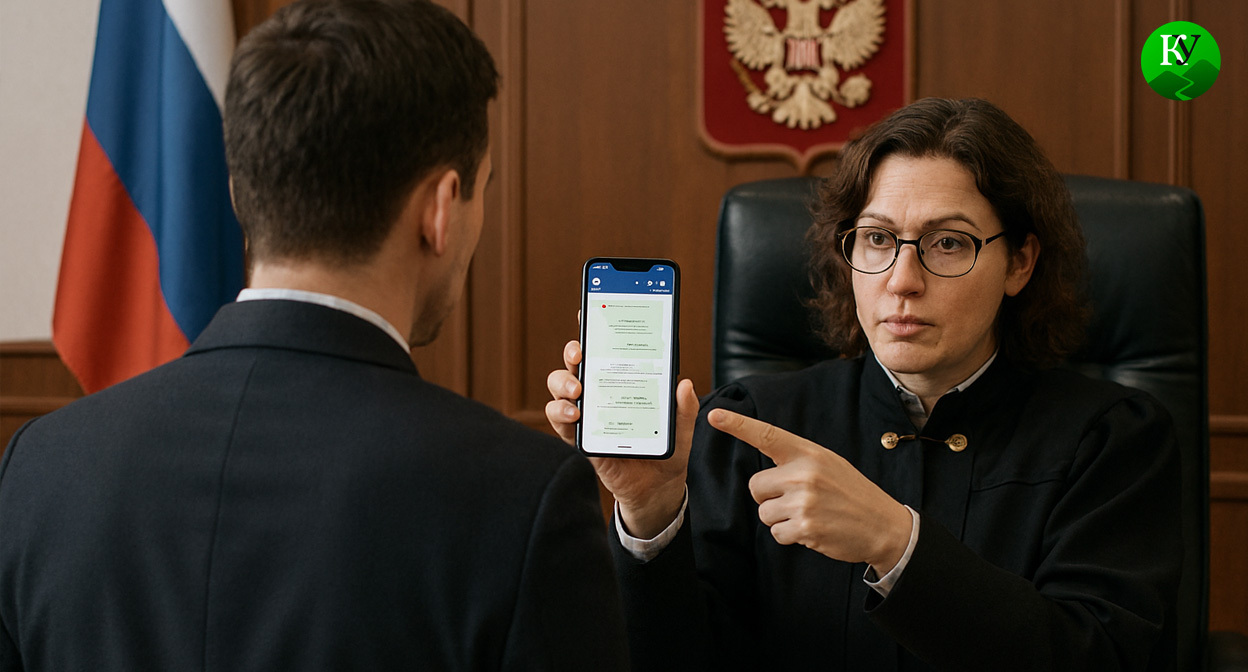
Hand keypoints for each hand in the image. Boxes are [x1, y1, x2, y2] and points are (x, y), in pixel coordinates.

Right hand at [545, 340, 697, 537]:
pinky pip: (562, 423)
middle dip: (572, 353)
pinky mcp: (582, 438)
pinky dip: (562, 416)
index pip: (605, 350)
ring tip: (578, 392)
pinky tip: (576, 416)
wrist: (658, 486)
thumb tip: (685, 384)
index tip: (587, 314)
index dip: (592, 330)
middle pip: (575, 364)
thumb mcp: (682, 427)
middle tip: (580, 355)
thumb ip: (684, 407)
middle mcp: (601, 392)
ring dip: (562, 384)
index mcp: (622, 380)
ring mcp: (589, 414)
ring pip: (560, 389)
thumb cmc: (667, 448)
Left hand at [707, 409, 911, 572]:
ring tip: (809, 514)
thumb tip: (765, 472)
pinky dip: (790, 536)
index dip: (738, 425)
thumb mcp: (827, 464)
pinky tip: (812, 530)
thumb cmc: (850, 493)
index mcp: (808, 453)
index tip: (713, 415)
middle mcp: (804, 473)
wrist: (883, 525)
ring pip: (764, 512)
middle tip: (797, 499)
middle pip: (755, 487)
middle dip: (768, 497)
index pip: (767, 435)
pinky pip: (776, 533)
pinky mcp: (805, 528)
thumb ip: (796, 461)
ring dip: (781, 518)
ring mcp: (804, 501)